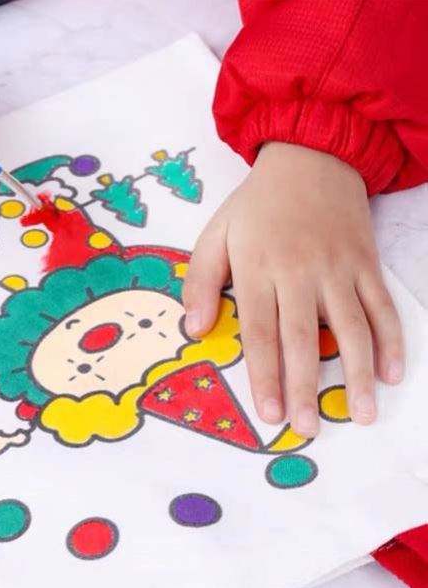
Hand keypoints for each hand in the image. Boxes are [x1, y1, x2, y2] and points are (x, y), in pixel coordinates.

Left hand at [184, 142, 402, 437]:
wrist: (311, 158)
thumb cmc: (256, 207)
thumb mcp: (214, 236)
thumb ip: (201, 282)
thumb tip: (194, 330)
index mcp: (258, 270)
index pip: (260, 332)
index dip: (265, 375)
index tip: (268, 413)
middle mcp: (300, 273)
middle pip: (303, 338)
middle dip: (305, 387)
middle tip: (307, 428)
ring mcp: (339, 269)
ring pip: (352, 328)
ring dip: (358, 374)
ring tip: (363, 415)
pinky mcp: (366, 264)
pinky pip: (383, 306)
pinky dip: (392, 340)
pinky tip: (393, 374)